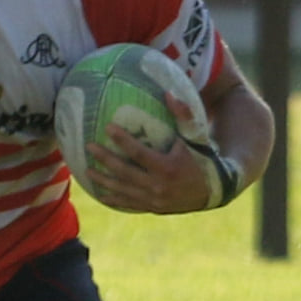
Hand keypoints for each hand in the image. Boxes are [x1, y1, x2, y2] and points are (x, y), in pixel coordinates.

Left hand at [86, 124, 215, 212]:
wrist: (214, 191)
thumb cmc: (203, 158)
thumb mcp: (196, 137)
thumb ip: (183, 115)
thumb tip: (168, 93)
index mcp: (168, 167)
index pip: (139, 153)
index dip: (123, 141)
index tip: (107, 127)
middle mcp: (158, 186)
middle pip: (125, 172)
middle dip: (105, 159)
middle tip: (89, 147)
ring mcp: (154, 199)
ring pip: (123, 190)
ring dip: (103, 181)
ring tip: (87, 170)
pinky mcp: (152, 208)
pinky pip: (129, 204)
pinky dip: (114, 199)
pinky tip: (100, 194)